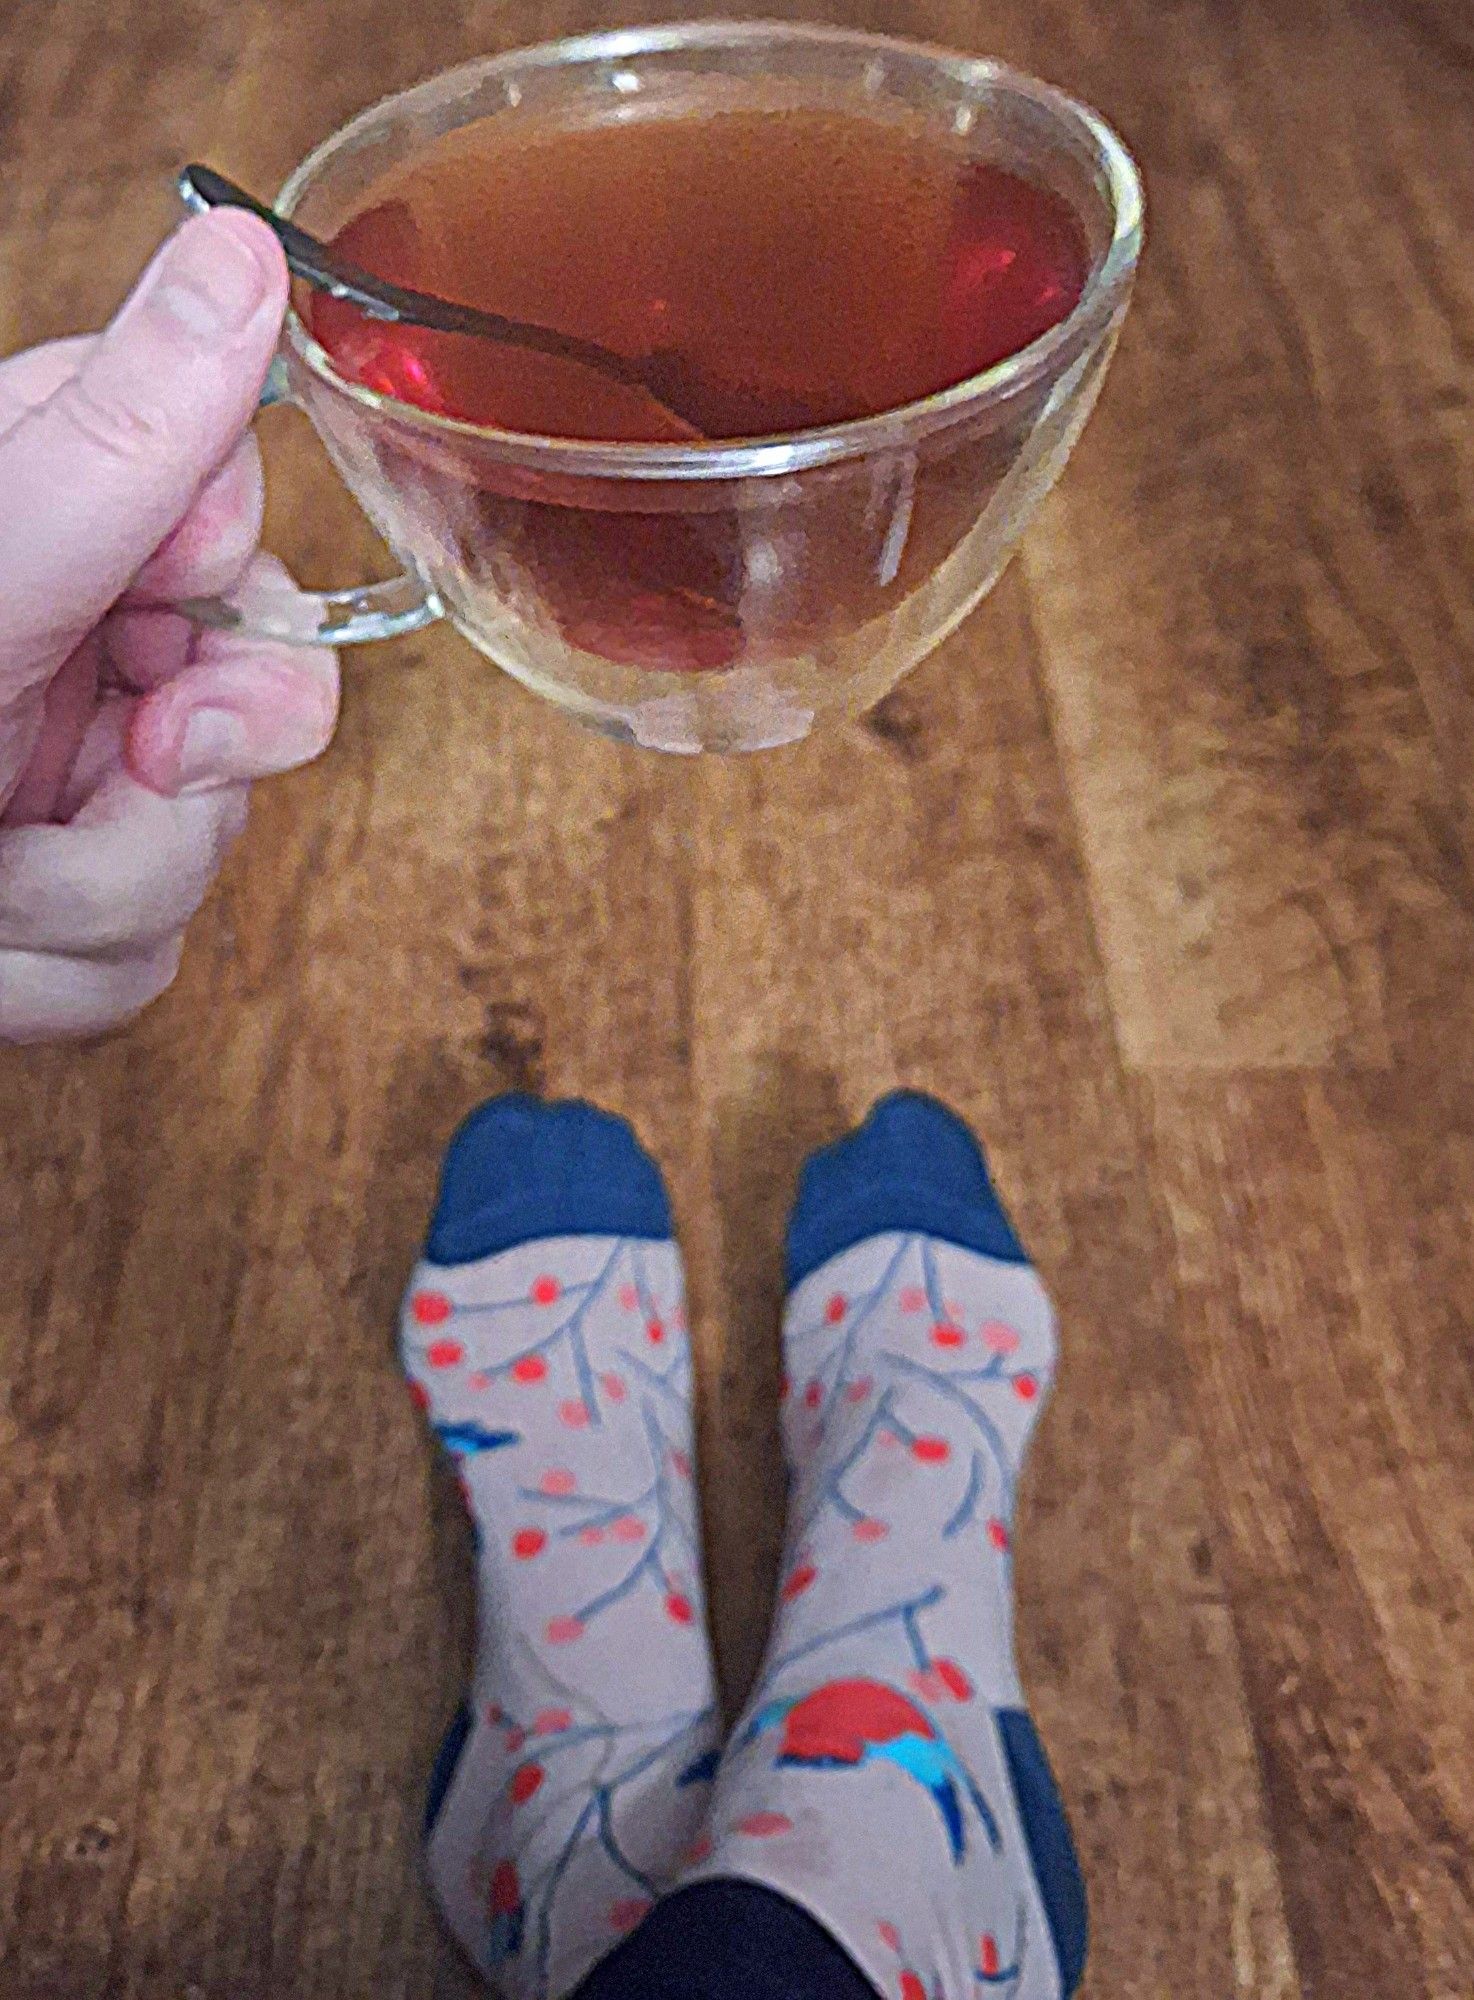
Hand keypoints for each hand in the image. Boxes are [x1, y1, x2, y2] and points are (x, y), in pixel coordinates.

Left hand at [0, 211, 339, 1043]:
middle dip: (196, 759)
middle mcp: (59, 645)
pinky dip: (64, 962)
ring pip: (208, 839)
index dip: (219, 558)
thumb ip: (124, 441)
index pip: (218, 495)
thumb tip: (246, 252)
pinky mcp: (67, 907)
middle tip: (138, 760)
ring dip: (102, 886)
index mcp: (29, 523)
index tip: (164, 585)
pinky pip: (149, 947)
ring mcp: (67, 780)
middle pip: (260, 683)